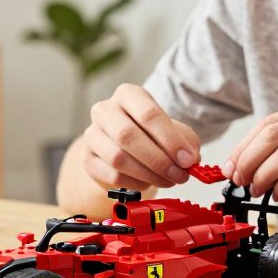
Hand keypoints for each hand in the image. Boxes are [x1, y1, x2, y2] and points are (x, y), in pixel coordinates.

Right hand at [82, 84, 200, 189]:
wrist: (124, 147)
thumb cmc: (151, 134)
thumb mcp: (173, 131)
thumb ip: (185, 142)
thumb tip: (190, 160)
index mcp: (128, 94)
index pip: (148, 114)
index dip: (170, 139)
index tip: (187, 160)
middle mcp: (105, 110)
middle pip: (128, 136)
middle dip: (159, 160)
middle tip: (180, 175)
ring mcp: (92, 135)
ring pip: (118, 158)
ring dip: (149, 174)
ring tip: (168, 181)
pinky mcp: (87, 159)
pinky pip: (112, 175)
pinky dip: (136, 183)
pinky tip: (149, 182)